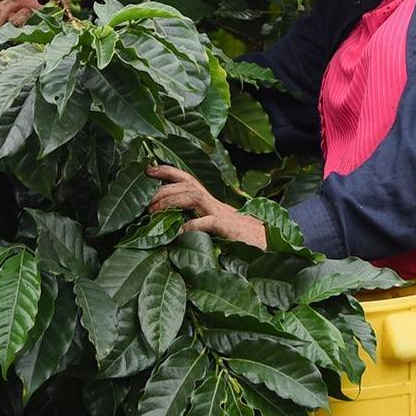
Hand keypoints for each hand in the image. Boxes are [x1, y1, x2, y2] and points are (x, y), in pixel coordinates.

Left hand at [147, 164, 268, 248]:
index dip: (167, 171)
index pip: (187, 179)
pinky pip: (209, 223)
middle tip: (145, 203)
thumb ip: (195, 220)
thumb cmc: (240, 239)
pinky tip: (179, 231)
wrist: (270, 246)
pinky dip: (193, 225)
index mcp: (210, 201)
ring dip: (172, 201)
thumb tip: (169, 224)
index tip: (147, 169)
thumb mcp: (213, 226)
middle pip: (188, 185)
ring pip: (195, 197)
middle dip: (163, 190)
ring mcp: (223, 214)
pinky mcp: (230, 230)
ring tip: (155, 213)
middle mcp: (215, 203)